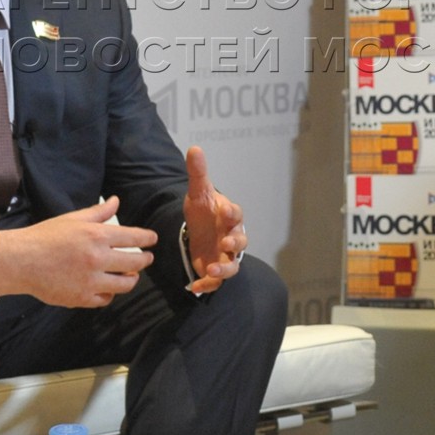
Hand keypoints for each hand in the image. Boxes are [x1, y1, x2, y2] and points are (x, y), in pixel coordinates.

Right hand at [0, 196, 155, 307]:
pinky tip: (108, 287)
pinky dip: (109, 293)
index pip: (133, 238)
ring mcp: (90, 281)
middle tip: (147, 258)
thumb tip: (116, 201)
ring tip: (131, 275)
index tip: (153, 240)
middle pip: (135, 263)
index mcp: (96, 236)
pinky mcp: (82, 298)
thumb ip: (98, 212)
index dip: (147, 239)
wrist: (21, 261)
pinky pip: (106, 299)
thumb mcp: (73, 219)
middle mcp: (97, 259)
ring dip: (131, 278)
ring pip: (125, 284)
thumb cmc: (45, 237)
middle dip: (145, 260)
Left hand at [183, 146, 244, 293]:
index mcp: (229, 217)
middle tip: (226, 241)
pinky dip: (208, 285)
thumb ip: (197, 173)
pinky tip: (195, 287)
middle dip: (235, 241)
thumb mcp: (198, 192)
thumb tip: (194, 148)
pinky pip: (216, 281)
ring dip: (225, 267)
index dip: (233, 213)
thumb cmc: (204, 211)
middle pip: (241, 241)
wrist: (199, 231)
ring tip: (213, 267)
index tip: (226, 211)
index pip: (236, 214)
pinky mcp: (215, 269)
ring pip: (233, 264)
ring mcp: (225, 254)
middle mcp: (231, 236)